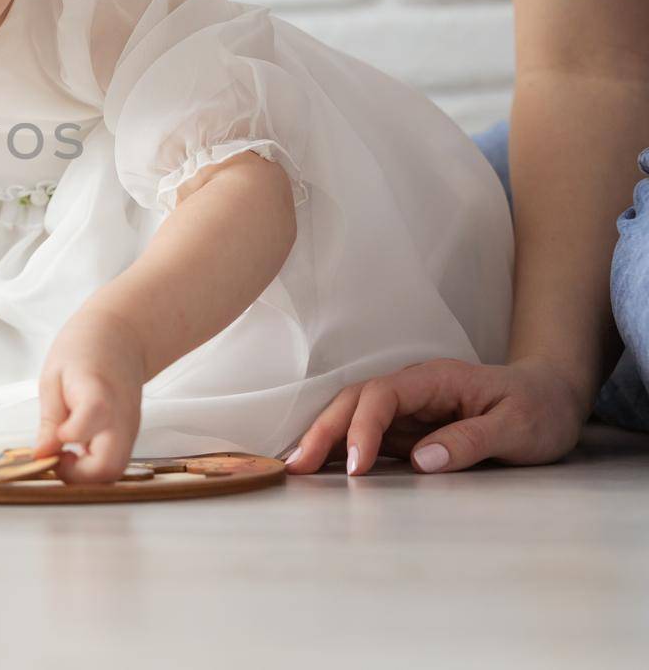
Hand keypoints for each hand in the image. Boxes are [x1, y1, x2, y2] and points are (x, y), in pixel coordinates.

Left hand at [34, 319, 146, 483]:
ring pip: (115, 471)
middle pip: (109, 467)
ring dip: (86, 475)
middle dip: (78, 476)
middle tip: (56, 459)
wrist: (123, 335)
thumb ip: (50, 419)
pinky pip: (115, 461)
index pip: (88, 424)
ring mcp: (130, 429)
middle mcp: (120, 417)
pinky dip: (94, 467)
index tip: (52, 438)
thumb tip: (42, 454)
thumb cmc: (85, 348)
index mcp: (98, 393)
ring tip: (66, 455)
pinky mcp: (130, 435)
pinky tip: (78, 451)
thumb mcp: (54, 376)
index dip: (66, 437)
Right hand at [286, 357, 589, 475]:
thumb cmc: (539, 409)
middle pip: (355, 401)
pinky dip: (342, 449)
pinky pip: (368, 435)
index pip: (382, 396)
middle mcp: (413, 389)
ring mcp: (409, 408)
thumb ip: (471, 440)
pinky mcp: (409, 428)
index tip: (358, 469)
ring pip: (353, 416)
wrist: (553, 398)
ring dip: (324, 439)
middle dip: (323, 431)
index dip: (363, 429)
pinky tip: (323, 468)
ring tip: (296, 469)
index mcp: (435, 380)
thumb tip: (421, 460)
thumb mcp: (518, 427)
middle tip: (297, 467)